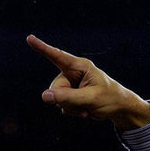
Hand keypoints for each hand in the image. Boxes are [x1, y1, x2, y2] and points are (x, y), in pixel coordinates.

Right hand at [27, 34, 149, 129]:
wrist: (120, 109)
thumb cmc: (111, 99)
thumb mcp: (91, 99)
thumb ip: (68, 97)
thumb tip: (45, 97)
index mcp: (80, 67)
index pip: (57, 56)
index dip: (42, 47)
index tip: (29, 38)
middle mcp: (72, 73)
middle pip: (55, 88)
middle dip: (67, 100)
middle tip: (85, 104)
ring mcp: (70, 85)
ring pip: (57, 99)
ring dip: (72, 108)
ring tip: (88, 108)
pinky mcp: (70, 95)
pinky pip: (62, 106)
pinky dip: (74, 112)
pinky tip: (86, 111)